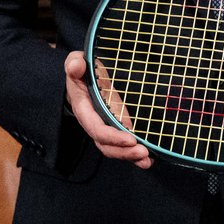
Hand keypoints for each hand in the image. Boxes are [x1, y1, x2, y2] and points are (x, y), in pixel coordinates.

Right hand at [64, 51, 152, 168]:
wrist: (83, 76)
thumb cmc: (80, 70)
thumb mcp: (75, 62)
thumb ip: (74, 64)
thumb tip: (76, 66)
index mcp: (84, 109)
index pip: (97, 128)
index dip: (112, 136)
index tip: (131, 138)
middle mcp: (94, 122)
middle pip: (106, 145)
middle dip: (124, 152)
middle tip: (143, 153)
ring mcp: (106, 126)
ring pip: (115, 148)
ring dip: (130, 157)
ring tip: (147, 161)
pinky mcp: (115, 126)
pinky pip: (122, 144)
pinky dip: (134, 153)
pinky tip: (148, 159)